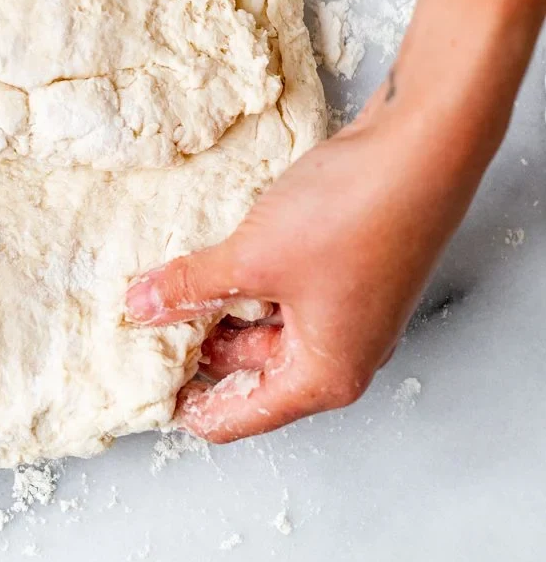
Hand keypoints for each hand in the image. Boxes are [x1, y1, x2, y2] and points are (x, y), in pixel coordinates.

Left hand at [125, 80, 492, 442]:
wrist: (422, 145)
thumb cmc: (351, 217)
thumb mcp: (252, 258)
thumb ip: (192, 287)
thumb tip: (141, 307)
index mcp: (323, 376)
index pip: (239, 416)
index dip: (186, 405)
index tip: (140, 386)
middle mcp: (342, 353)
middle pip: (251, 371)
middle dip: (196, 348)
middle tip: (141, 325)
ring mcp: (348, 310)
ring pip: (265, 326)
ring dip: (219, 308)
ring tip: (166, 284)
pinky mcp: (348, 268)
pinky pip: (283, 290)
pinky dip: (247, 279)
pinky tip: (211, 253)